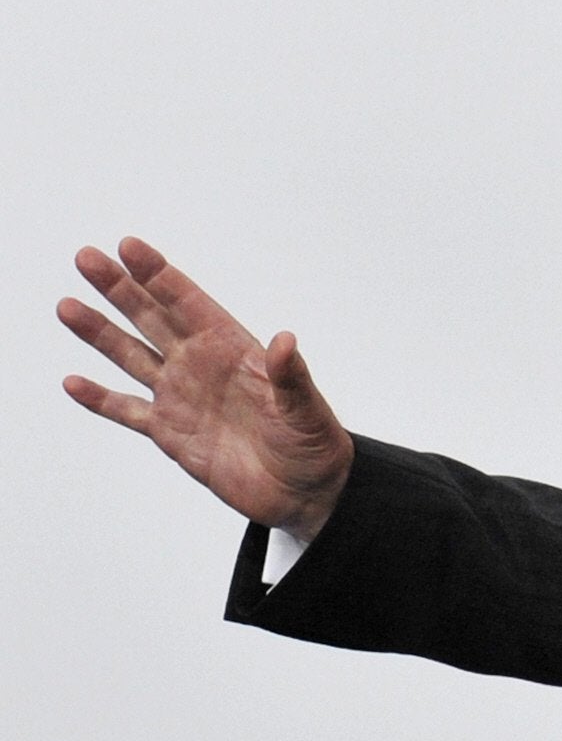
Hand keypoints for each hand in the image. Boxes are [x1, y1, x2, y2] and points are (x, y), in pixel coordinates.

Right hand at [59, 238, 353, 542]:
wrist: (304, 492)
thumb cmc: (314, 445)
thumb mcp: (307, 410)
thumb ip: (291, 376)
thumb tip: (285, 341)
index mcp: (234, 350)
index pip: (190, 303)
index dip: (159, 275)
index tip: (128, 247)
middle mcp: (201, 366)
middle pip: (152, 318)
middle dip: (120, 289)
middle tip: (86, 258)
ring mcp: (182, 397)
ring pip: (132, 356)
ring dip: (100, 333)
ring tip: (68, 307)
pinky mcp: (170, 432)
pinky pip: (128, 410)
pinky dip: (101, 399)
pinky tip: (73, 382)